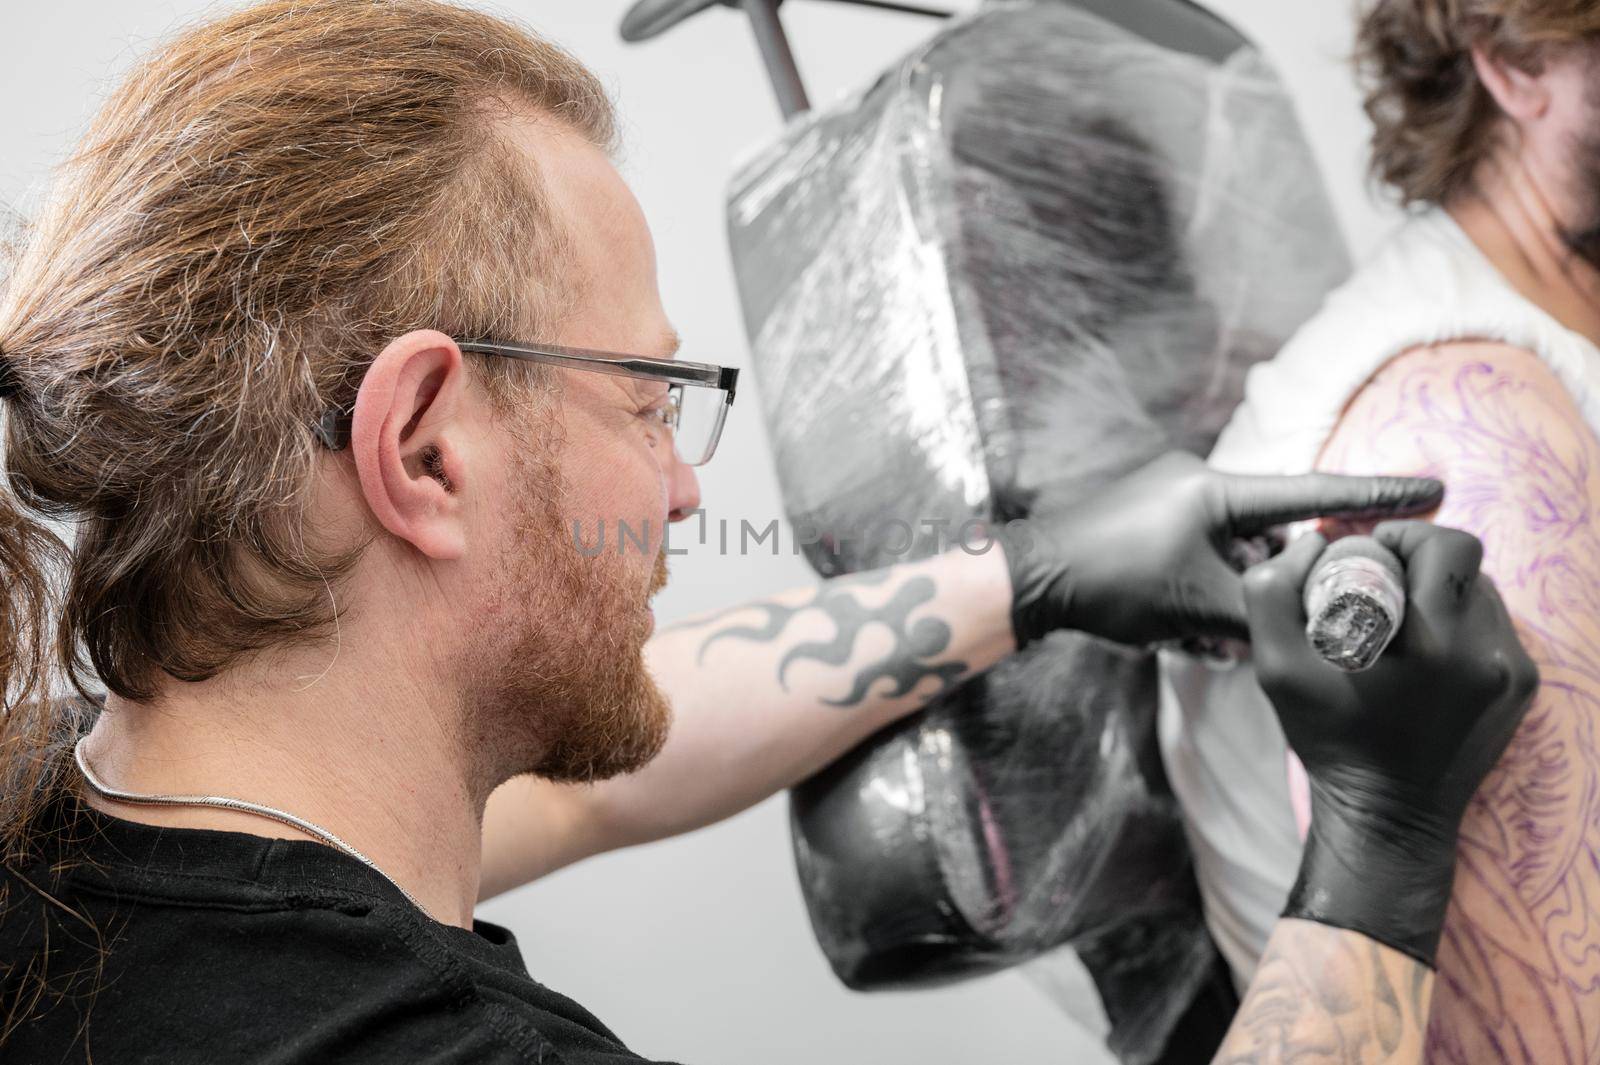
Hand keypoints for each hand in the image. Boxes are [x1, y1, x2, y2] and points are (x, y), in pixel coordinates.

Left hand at [1002, 451, 1444, 647]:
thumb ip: (1267, 610)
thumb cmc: (1110, 583)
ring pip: (1238, 559)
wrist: (1029, 581)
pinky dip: (1208, 600)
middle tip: (1281, 622)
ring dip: (1238, 603)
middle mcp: (1197, 488)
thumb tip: (1316, 624)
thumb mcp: (1198, 606)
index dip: (1377, 496)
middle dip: (1281, 586)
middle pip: (1274, 538)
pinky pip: (1205, 564)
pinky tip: (1193, 638)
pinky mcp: (1152, 532)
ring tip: (1215, 640)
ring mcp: (1172, 508)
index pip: (1312, 492)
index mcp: (1215, 490)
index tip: (1435, 488)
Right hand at [1243, 522, 1538, 966]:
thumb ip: (1272, 593)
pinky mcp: (1521, 688)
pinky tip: (1426, 654)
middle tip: (1384, 580)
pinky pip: (1492, 627)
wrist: (1389, 816)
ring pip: (1482, 589)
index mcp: (1434, 644)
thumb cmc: (1329, 740)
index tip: (1367, 557)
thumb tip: (1309, 544)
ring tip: (1403, 621)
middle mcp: (1487, 653)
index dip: (1401, 539)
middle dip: (1422, 557)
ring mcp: (1511, 671)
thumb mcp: (1275, 669)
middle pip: (1468, 559)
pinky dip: (1458, 624)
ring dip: (1440, 589)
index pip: (1442, 545)